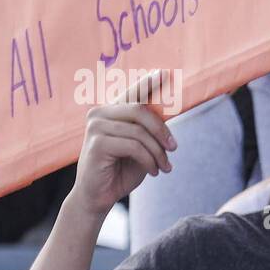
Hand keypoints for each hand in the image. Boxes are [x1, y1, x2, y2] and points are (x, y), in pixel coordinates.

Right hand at [69, 71, 177, 216]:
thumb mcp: (143, 147)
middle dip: (162, 130)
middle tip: (174, 148)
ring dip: (158, 153)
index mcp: (112, 112)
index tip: (165, 72)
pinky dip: (149, 160)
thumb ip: (150, 130)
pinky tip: (153, 172)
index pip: (133, 93)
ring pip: (140, 132)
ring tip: (164, 168)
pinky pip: (133, 146)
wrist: (100, 197)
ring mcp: (95, 126)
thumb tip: (168, 112)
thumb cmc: (122, 170)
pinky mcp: (96, 143)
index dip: (149, 82)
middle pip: (140, 110)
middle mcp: (100, 113)